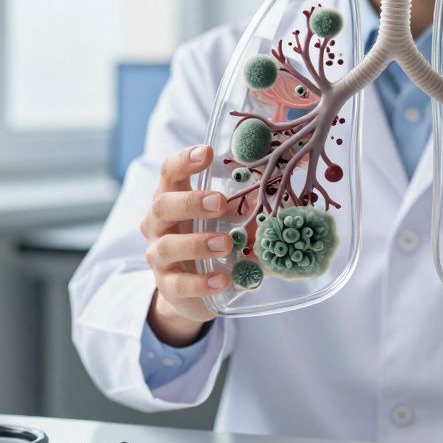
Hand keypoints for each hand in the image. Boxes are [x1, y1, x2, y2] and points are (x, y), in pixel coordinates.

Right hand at [140, 144, 232, 346]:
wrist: (188, 289)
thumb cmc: (207, 239)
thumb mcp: (224, 218)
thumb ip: (246, 203)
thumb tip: (284, 183)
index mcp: (171, 198)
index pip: (170, 172)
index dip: (184, 161)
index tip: (207, 153)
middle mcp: (158, 224)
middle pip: (162, 205)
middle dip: (191, 202)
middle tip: (220, 202)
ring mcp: (158, 256)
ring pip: (168, 246)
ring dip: (198, 243)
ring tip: (226, 244)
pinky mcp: (167, 287)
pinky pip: (180, 284)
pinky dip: (202, 282)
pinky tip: (223, 279)